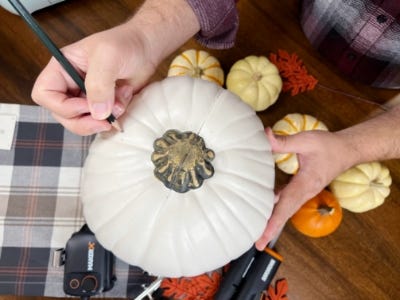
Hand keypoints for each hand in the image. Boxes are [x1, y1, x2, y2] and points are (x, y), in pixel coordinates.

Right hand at [31, 24, 155, 134]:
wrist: (146, 48)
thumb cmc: (124, 44)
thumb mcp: (108, 57)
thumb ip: (99, 85)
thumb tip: (97, 113)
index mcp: (62, 69)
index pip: (44, 95)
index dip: (62, 107)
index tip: (86, 106)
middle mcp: (70, 85)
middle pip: (62, 115)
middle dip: (84, 121)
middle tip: (105, 119)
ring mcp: (86, 97)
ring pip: (82, 122)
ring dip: (103, 119)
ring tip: (119, 103)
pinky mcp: (103, 106)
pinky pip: (102, 121)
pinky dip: (115, 116)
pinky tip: (124, 99)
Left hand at [255, 127, 355, 249]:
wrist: (346, 150)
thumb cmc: (328, 146)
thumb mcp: (306, 140)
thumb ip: (284, 141)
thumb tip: (264, 136)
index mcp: (306, 184)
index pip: (286, 205)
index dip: (274, 221)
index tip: (265, 235)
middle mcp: (305, 192)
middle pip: (285, 214)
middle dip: (271, 229)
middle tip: (258, 244)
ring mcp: (304, 192)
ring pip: (286, 209)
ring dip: (273, 221)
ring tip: (259, 233)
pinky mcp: (302, 189)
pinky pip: (287, 201)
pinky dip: (276, 208)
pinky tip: (265, 210)